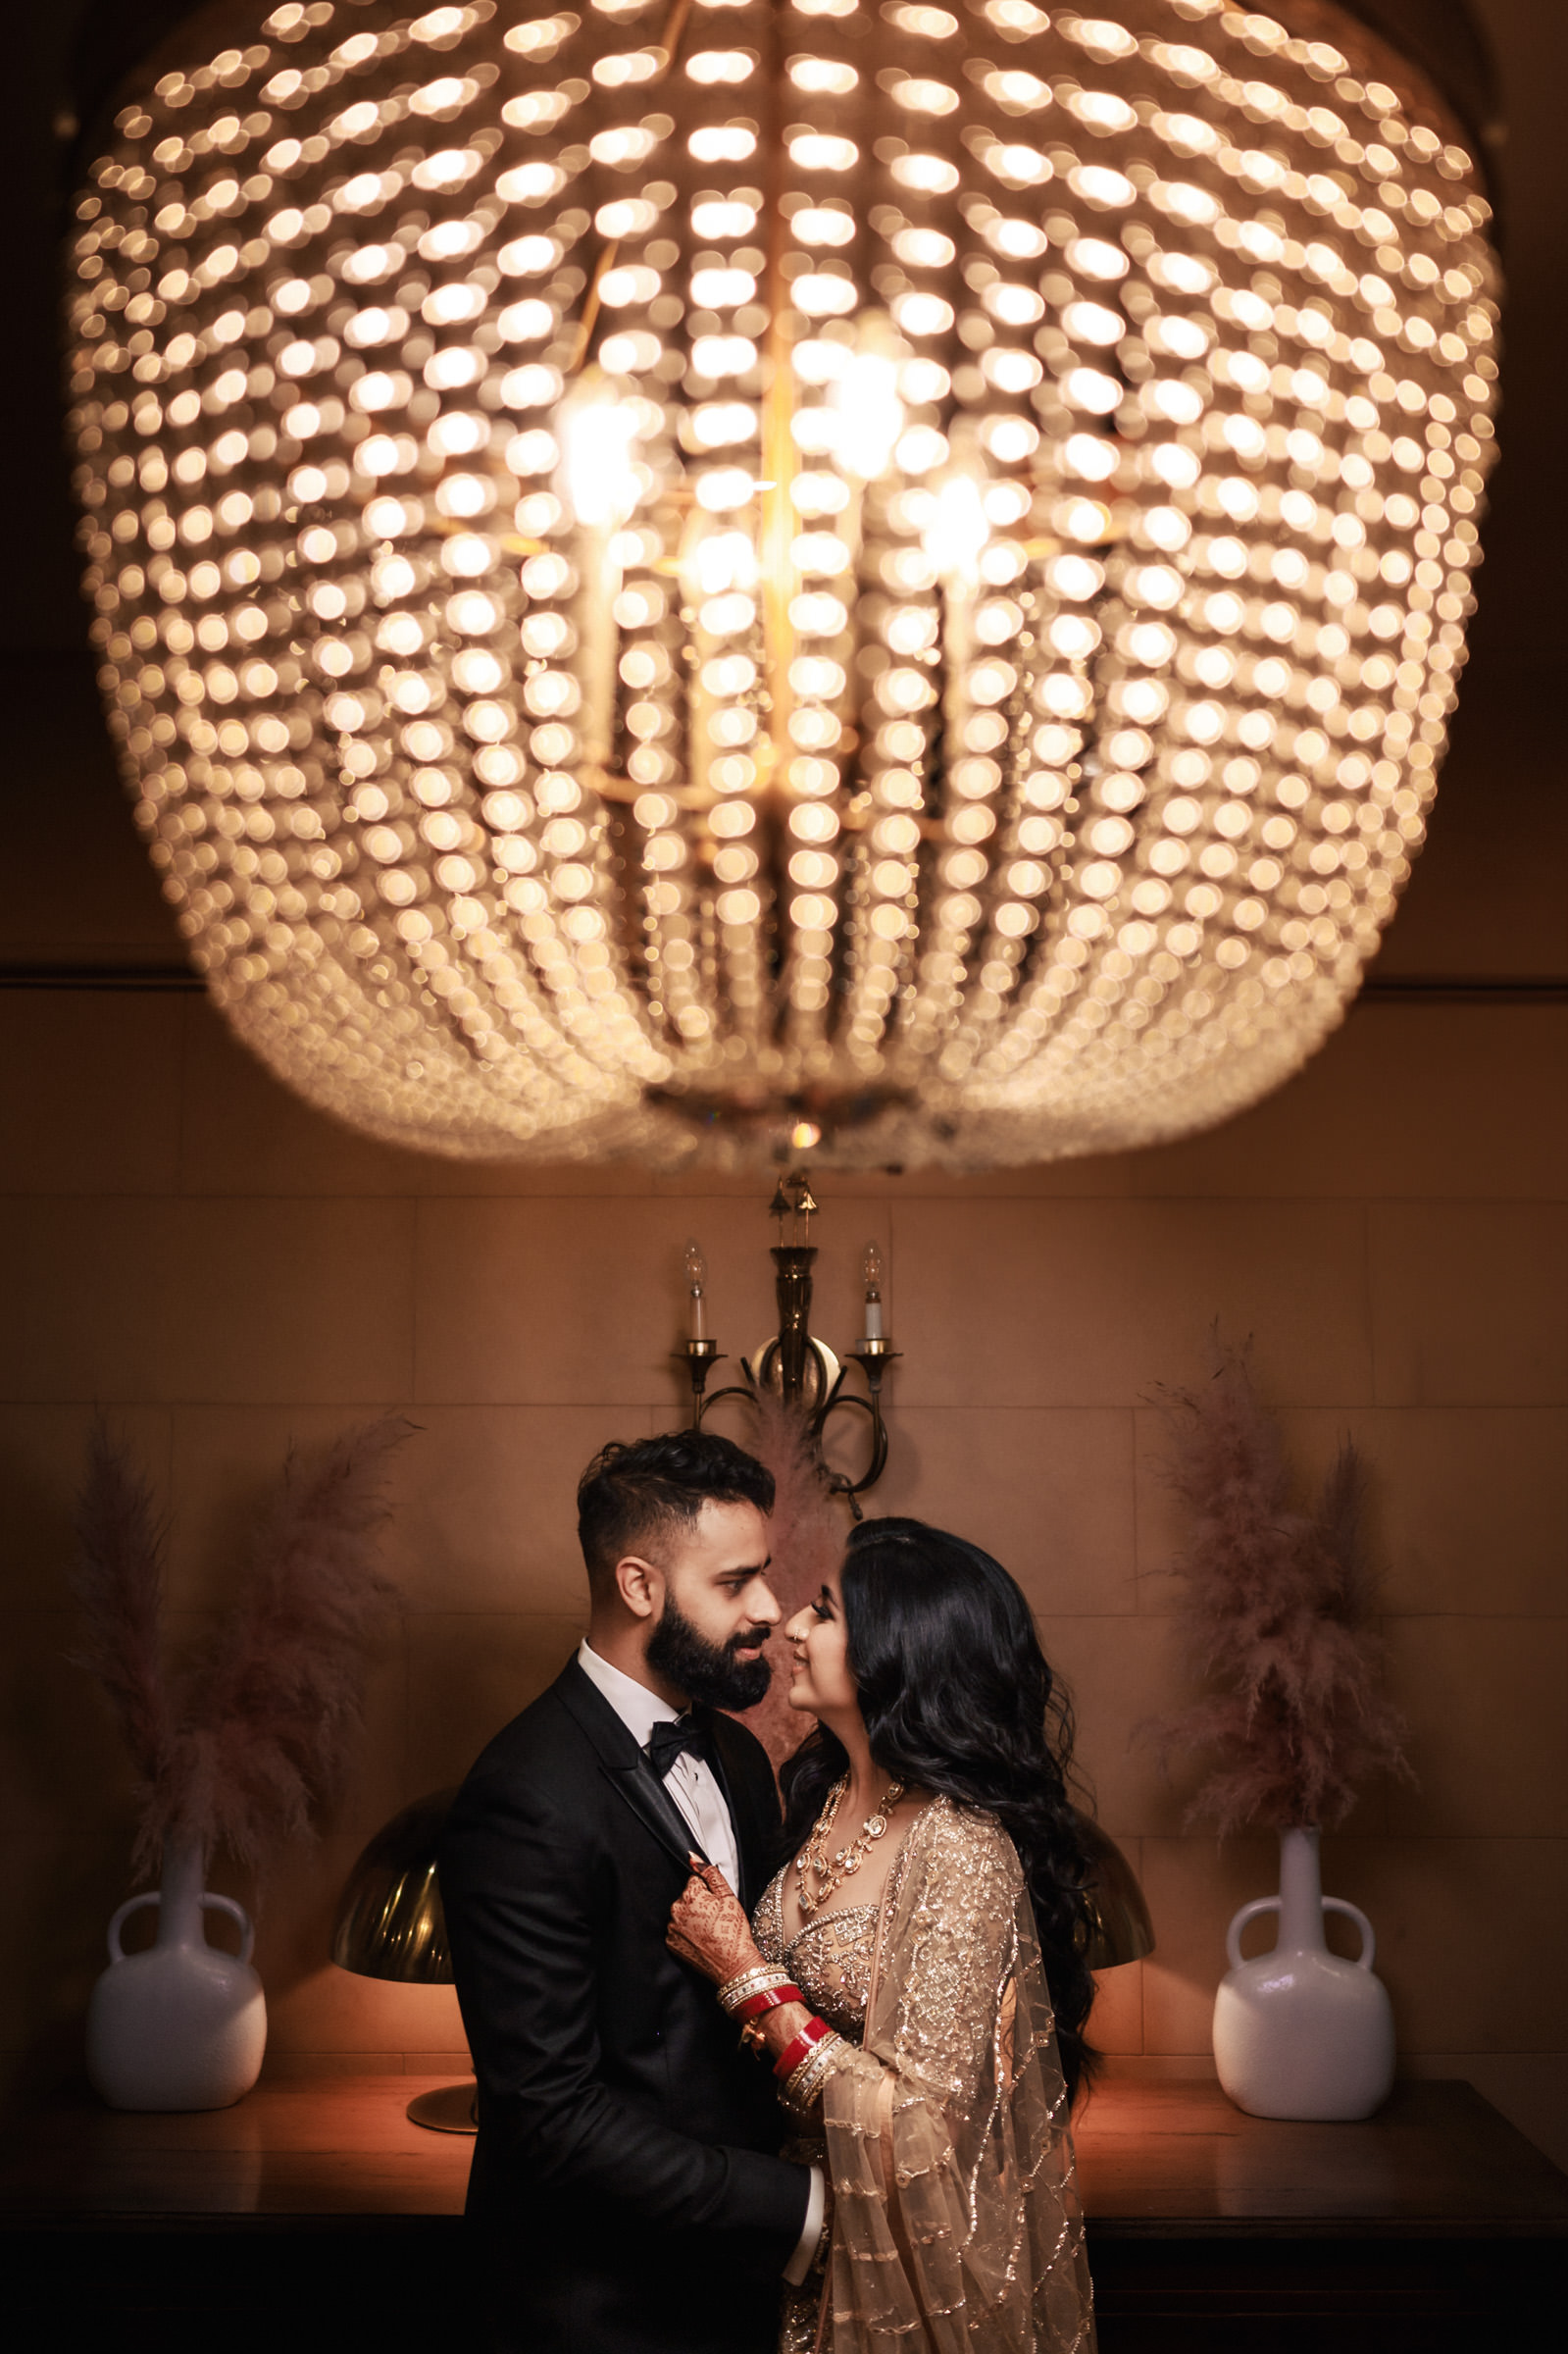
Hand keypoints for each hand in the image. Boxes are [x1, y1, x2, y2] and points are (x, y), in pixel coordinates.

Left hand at [666, 1856, 762, 1986]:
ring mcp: (672, 1928)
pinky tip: (701, 1939)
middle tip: (715, 1919)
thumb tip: (694, 1857)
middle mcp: (676, 1910)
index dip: (709, 1892)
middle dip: (699, 1904)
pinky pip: (677, 1930)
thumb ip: (710, 1873)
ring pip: (682, 1914)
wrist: (733, 1964)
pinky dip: (687, 1932)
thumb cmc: (733, 1931)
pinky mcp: (671, 1943)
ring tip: (709, 1930)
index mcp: (690, 1895)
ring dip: (692, 1918)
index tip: (717, 1905)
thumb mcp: (728, 1896)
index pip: (695, 1882)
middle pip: (686, 1897)